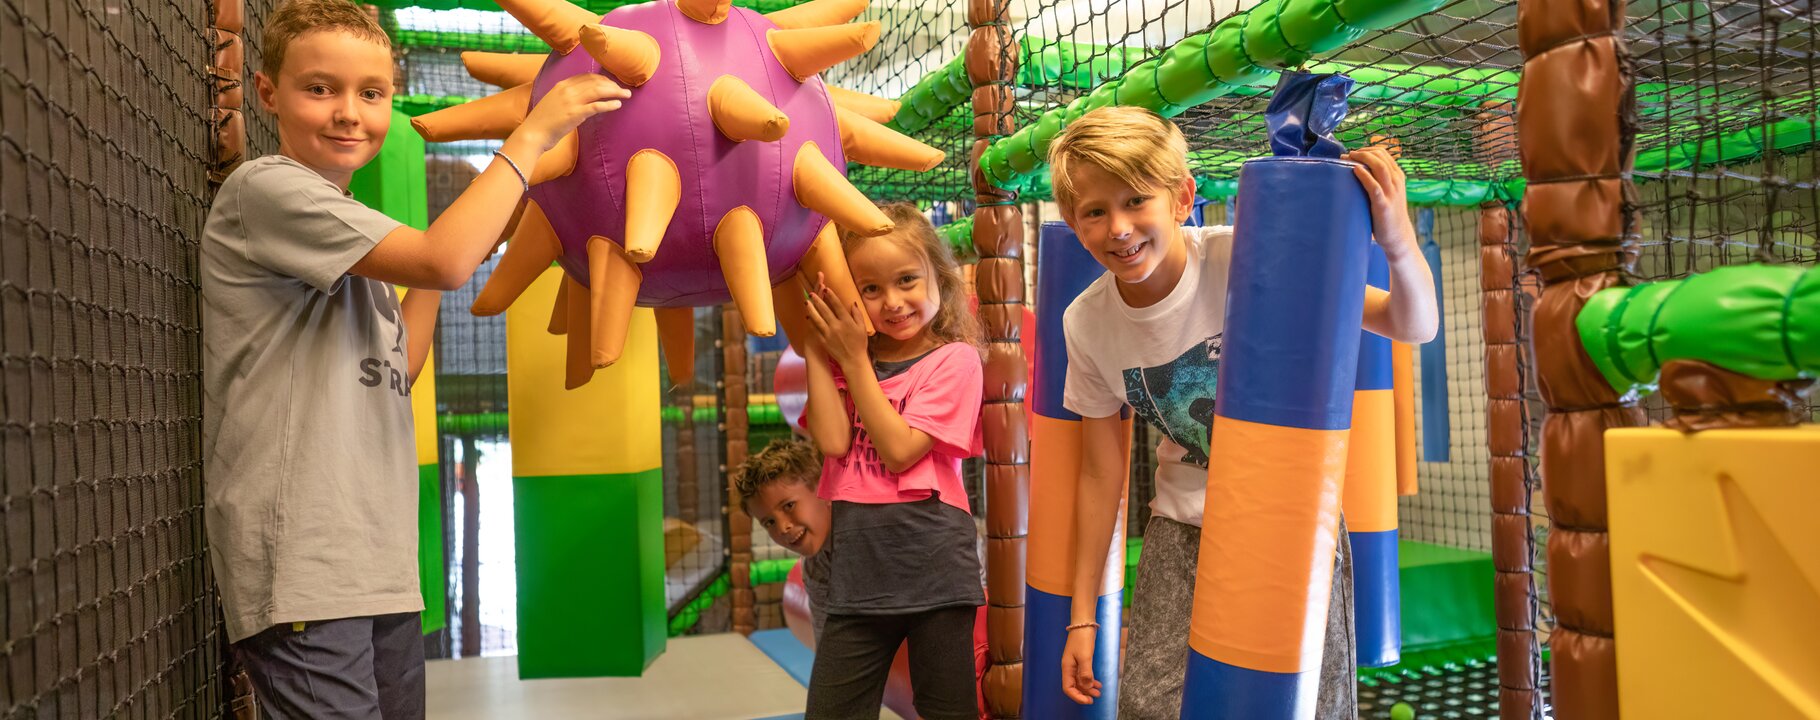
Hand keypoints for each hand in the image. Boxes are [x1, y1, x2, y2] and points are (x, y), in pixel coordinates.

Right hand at [512, 73, 630, 154]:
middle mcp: (567, 90)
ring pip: (598, 91)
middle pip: (595, 81)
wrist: (532, 134)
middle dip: (612, 84)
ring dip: (615, 92)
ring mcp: (571, 101)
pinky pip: (597, 106)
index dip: (602, 79)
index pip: (586, 77)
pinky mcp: (575, 114)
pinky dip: (609, 104)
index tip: (612, 83)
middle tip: (623, 90)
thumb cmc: (542, 123)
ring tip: (626, 95)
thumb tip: (582, 101)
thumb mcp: (553, 103)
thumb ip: (566, 99)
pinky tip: (618, 105)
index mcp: (561, 85)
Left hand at [804, 281, 869, 369]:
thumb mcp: (862, 328)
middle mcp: (837, 326)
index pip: (837, 305)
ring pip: (817, 318)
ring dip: (811, 309)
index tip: (826, 289)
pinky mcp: (823, 340)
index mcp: (847, 322)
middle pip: (825, 310)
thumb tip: (853, 303)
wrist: (853, 360)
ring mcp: (828, 333)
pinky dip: (811, 322)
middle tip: (812, 293)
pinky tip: (808, 316)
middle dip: (818, 300)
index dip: (831, 296)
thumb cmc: (859, 343)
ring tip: (806, 302)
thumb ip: (857, 314)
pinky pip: (815, 329)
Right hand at [1061, 628, 1100, 703]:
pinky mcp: (1081, 660)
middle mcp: (1069, 667)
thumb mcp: (1085, 656)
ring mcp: (1075, 664)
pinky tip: (1097, 683)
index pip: (1068, 688)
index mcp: (1067, 667)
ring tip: (1098, 691)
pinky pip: (1084, 674)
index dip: (1077, 696)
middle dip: (1084, 693)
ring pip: (1080, 681)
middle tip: (1095, 697)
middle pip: (1074, 686)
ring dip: (1088, 687)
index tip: (1088, 700)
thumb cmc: (1082, 638)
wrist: (1084, 623)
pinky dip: (1090, 680)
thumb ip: (1086, 673)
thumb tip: (1087, 686)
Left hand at [1344, 145, 1418, 261]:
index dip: (1368, 149)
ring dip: (1362, 159)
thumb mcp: (1388, 192)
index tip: (1353, 152)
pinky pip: (1374, 186)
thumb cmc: (1388, 214)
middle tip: (1347, 155)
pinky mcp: (1383, 205)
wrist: (1398, 236)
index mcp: (1397, 176)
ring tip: (1348, 158)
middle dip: (1363, 152)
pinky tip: (1355, 170)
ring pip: (1380, 167)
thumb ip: (1378, 180)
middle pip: (1381, 156)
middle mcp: (1396, 181)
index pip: (1384, 153)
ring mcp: (1391, 193)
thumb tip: (1357, 170)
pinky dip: (1364, 176)